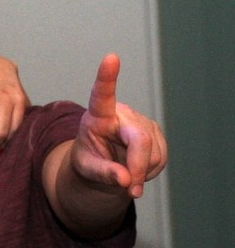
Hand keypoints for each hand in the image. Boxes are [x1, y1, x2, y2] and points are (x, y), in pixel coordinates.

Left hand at [71, 54, 166, 198]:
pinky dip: (150, 170)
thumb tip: (127, 181)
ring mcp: (141, 122)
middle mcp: (121, 113)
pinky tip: (137, 166)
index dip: (107, 76)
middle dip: (138, 167)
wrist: (99, 163)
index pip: (101, 94)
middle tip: (131, 190)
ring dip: (142, 171)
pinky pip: (161, 157)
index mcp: (97, 115)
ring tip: (125, 171)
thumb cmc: (87, 159)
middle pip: (139, 140)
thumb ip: (104, 173)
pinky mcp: (155, 132)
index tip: (111, 57)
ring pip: (153, 153)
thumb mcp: (86, 168)